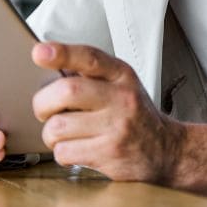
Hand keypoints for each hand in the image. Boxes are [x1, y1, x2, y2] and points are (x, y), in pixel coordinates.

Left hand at [31, 43, 206, 203]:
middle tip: (44, 109)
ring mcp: (116, 128)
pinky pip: (64, 152)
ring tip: (64, 132)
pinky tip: (76, 148)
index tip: (39, 52)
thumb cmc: (134, 114)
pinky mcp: (109, 154)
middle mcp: (121, 98)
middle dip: (43, 103)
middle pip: (67, 91)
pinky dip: (62, 151)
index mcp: (122, 75)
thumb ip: (91, 74)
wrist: (167, 150)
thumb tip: (46, 61)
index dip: (62, 53)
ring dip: (51, 133)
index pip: (90, 57)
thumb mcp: (122, 84)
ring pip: (58, 127)